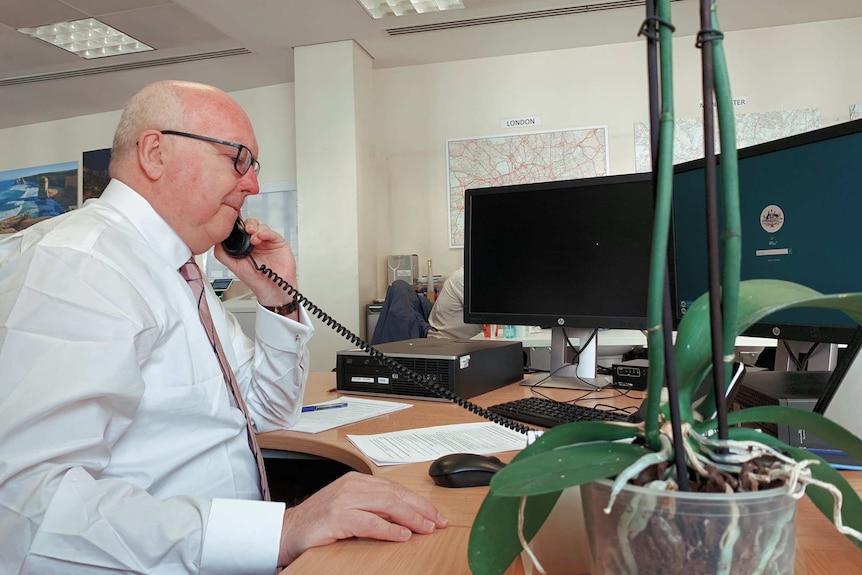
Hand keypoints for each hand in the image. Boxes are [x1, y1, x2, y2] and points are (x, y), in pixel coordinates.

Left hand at [214, 218, 297, 306]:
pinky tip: (261, 238)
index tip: (233, 225)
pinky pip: (272, 232)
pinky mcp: (277, 242)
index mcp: (243, 245)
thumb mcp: (234, 266)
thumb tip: (215, 241)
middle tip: (246, 230)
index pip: (239, 230)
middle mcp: (255, 242)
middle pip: (250, 224)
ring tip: (254, 239)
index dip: (236, 226)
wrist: (272, 288)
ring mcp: (266, 241)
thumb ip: (222, 254)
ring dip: (256, 229)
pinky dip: (266, 232)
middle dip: (247, 225)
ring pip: (260, 226)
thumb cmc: (255, 280)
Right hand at [277, 471, 447, 565]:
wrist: (287, 530)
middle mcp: (352, 486)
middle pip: (396, 494)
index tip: (435, 514)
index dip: (419, 502)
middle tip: (438, 522)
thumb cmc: (319, 522)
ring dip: (411, 517)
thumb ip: (373, 507)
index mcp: (357, 481)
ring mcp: (344, 500)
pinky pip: (369, 522)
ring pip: (387, 505)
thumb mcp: (350, 508)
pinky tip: (402, 535)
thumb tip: (405, 517)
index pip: (396, 489)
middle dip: (421, 509)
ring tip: (426, 528)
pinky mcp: (337, 517)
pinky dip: (388, 529)